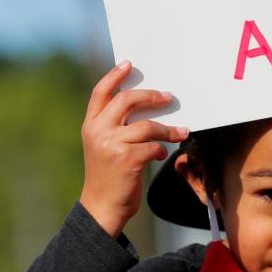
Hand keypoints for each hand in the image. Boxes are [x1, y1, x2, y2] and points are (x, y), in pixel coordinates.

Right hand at [79, 61, 187, 236]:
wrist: (102, 208)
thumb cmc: (109, 176)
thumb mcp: (103, 147)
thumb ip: (115, 126)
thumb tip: (146, 106)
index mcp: (90, 126)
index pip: (100, 93)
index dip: (114, 76)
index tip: (129, 64)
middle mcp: (97, 131)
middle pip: (127, 100)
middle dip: (151, 96)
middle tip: (168, 97)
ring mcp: (111, 144)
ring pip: (147, 125)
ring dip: (168, 129)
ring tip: (181, 132)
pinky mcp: (126, 159)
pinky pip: (153, 146)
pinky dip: (161, 149)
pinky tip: (161, 155)